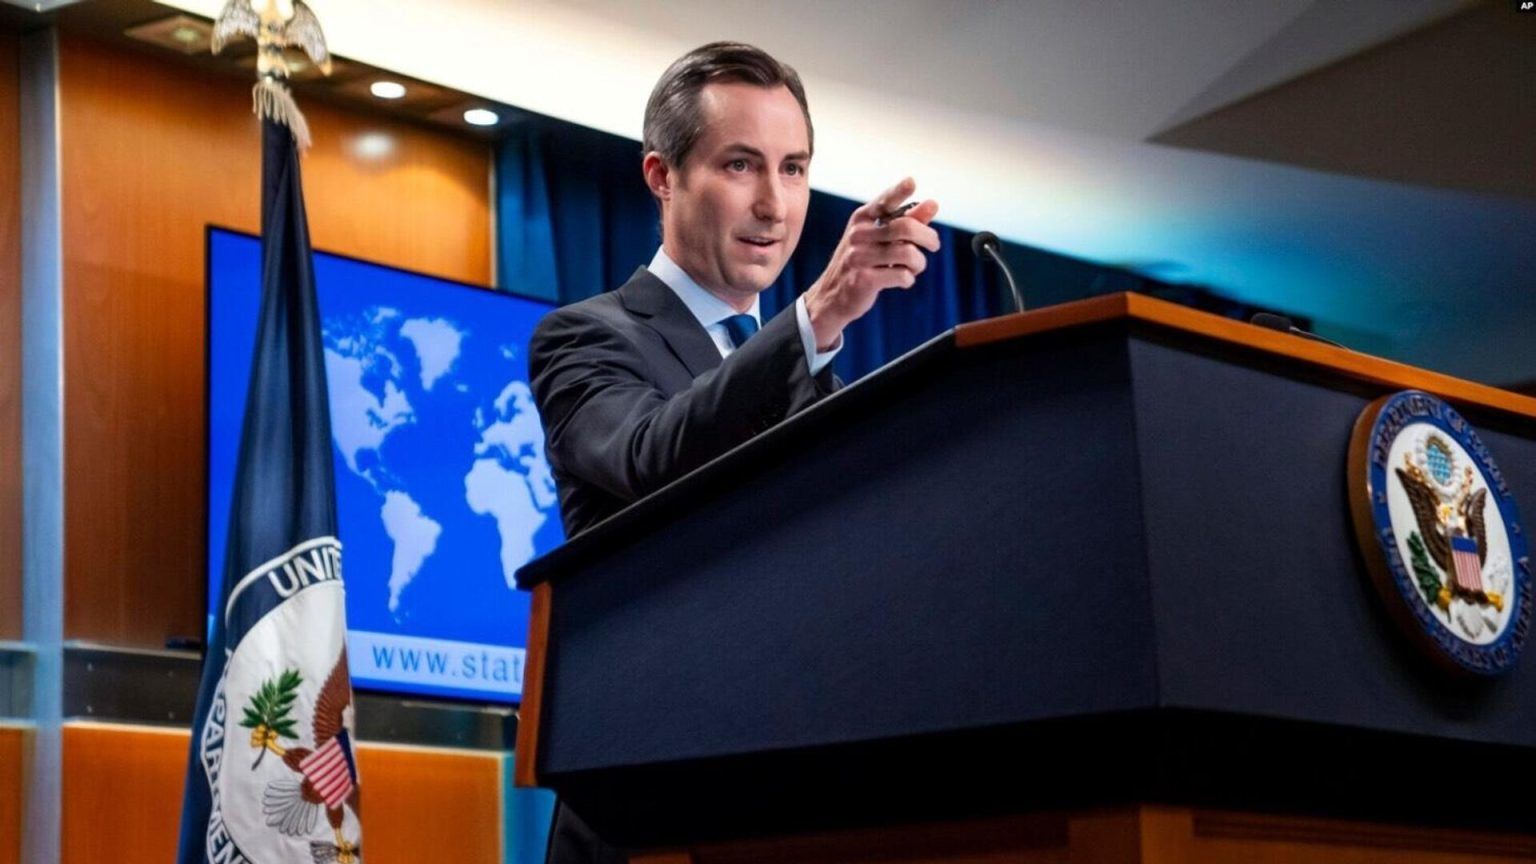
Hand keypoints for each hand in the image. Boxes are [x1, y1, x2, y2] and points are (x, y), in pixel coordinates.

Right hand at [803, 177, 940, 350]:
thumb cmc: (862, 263)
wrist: (831, 297)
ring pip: (907, 253)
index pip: (883, 202)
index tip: (911, 182)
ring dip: (919, 263)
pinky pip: (901, 276)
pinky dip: (908, 279)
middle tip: (934, 245)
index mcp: (861, 219)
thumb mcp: (879, 239)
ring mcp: (859, 257)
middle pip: (905, 228)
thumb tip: (933, 204)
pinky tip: (903, 280)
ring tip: (914, 268)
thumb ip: (906, 220)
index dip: (898, 191)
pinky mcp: (863, 280)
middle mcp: (858, 235)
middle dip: (928, 237)